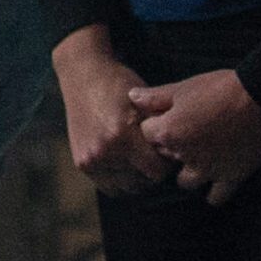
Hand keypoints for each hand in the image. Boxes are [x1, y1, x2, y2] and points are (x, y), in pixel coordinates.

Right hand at [52, 24, 173, 195]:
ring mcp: (90, 158)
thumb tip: (179, 158)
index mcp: (121, 134)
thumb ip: (160, 132)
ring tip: (136, 159)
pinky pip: (108, 187)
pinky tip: (122, 164)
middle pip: (143, 181)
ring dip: (135, 177)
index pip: (158, 171)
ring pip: (127, 188)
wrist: (82, 73)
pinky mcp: (81, 162)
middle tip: (150, 154)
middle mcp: (103, 150)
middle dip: (151, 170)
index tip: (165, 151)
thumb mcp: (144, 103)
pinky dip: (118, 180)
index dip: (166, 162)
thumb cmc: (118, 85)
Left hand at [131, 71, 260, 206]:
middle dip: (167, 147)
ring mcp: (209, 170)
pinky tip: (211, 180)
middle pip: (164, 157)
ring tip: (192, 157)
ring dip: (185, 171)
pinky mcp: (231, 178)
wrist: (257, 100)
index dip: (152, 124)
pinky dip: (212, 192)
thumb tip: (131, 97)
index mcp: (169, 132)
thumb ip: (154, 97)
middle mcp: (185, 155)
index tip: (161, 117)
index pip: (146, 134)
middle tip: (179, 134)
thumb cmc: (217, 89)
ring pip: (186, 182)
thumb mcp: (181, 88)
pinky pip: (216, 196)